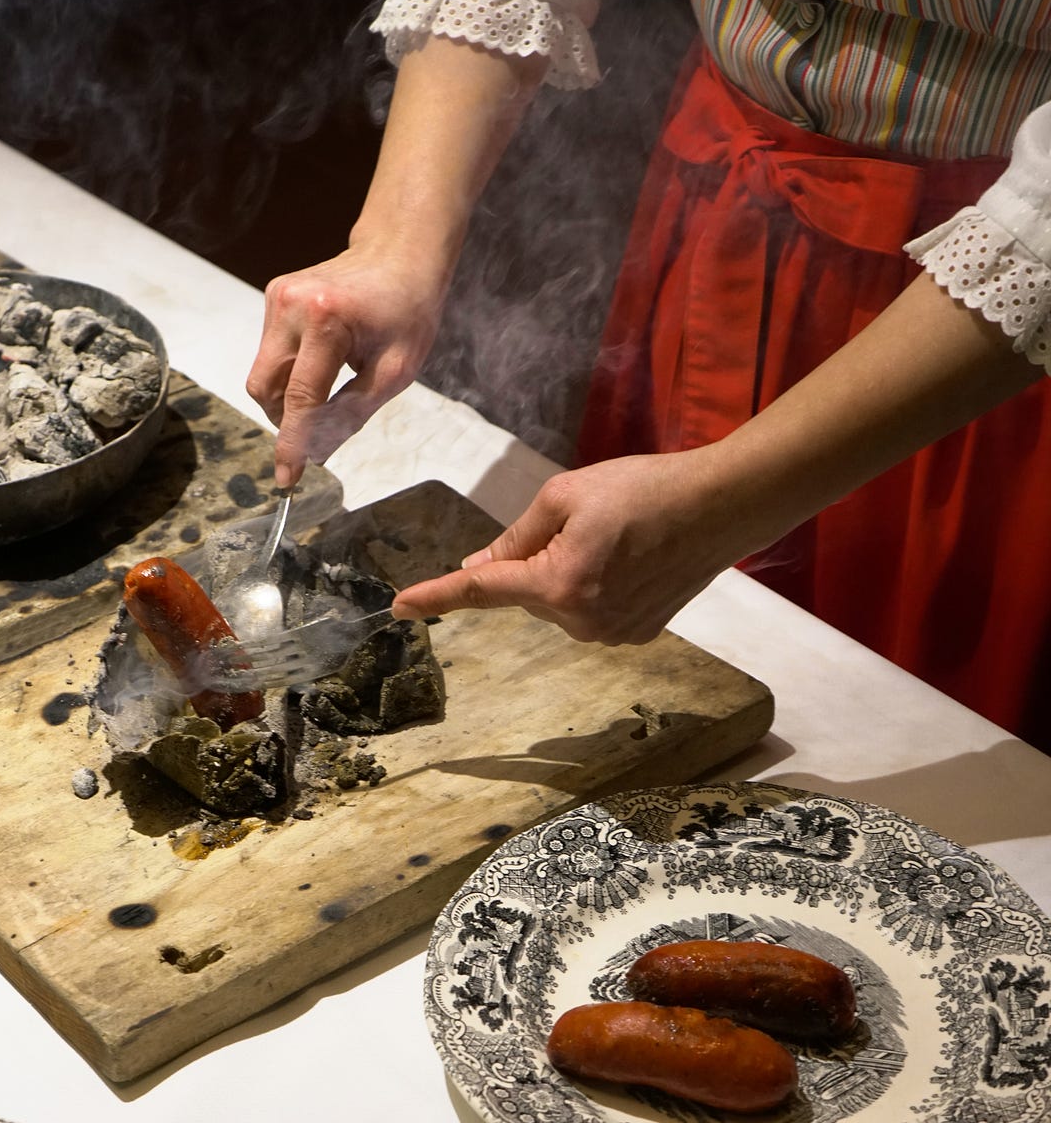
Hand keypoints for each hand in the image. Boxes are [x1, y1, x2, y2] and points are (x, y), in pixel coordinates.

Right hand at [246, 241, 445, 484]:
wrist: (400, 254)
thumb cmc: (407, 310)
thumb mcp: (394, 371)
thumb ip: (352, 413)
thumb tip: (317, 453)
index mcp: (327, 320)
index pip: (300, 397)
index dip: (293, 443)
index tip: (287, 478)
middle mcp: (291, 304)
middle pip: (266, 388)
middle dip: (286, 418)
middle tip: (318, 429)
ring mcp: (278, 297)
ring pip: (264, 373)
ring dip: (289, 395)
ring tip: (329, 386)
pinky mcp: (273, 296)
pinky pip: (270, 353)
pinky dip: (290, 371)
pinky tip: (322, 361)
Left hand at [391, 447, 750, 641]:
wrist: (723, 507)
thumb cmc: (645, 489)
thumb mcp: (567, 496)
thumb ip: (516, 537)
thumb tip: (479, 565)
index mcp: (558, 584)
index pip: (482, 590)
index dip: (437, 596)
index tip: (400, 608)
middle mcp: (581, 621)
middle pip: (528, 592)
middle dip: (538, 558)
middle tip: (586, 521)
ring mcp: (611, 633)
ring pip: (560, 602)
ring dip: (568, 572)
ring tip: (618, 536)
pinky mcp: (636, 634)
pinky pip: (592, 610)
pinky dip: (597, 585)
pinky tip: (634, 558)